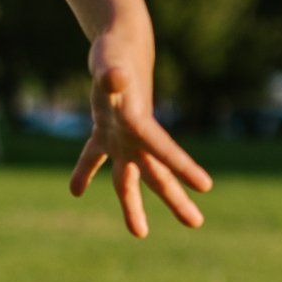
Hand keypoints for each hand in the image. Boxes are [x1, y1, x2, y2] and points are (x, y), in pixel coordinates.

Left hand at [70, 30, 212, 238]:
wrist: (119, 48)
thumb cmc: (115, 54)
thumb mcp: (110, 62)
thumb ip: (111, 73)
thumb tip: (113, 75)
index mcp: (140, 124)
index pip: (163, 150)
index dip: (183, 167)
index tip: (206, 185)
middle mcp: (135, 137)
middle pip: (156, 174)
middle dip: (175, 199)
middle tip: (197, 223)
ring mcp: (121, 138)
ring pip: (128, 177)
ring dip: (132, 204)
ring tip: (141, 234)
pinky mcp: (105, 132)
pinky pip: (95, 157)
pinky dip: (85, 172)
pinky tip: (75, 191)